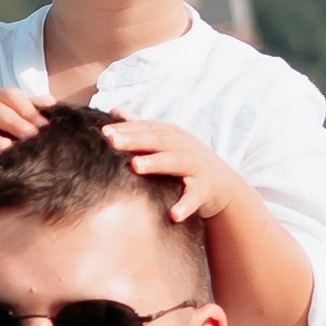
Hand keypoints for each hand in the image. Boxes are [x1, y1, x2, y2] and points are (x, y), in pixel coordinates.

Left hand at [99, 115, 259, 233]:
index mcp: (171, 135)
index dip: (126, 129)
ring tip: (136, 166)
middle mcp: (183, 147)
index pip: (146, 128)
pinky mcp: (205, 189)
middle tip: (113, 141)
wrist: (222, 185)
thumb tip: (115, 110)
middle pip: (157, 140)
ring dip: (156, 163)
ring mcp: (195, 167)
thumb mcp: (166, 141)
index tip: (103, 131)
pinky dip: (186, 205)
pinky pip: (194, 197)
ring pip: (175, 162)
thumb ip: (141, 127)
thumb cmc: (185, 161)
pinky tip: (174, 215)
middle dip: (135, 140)